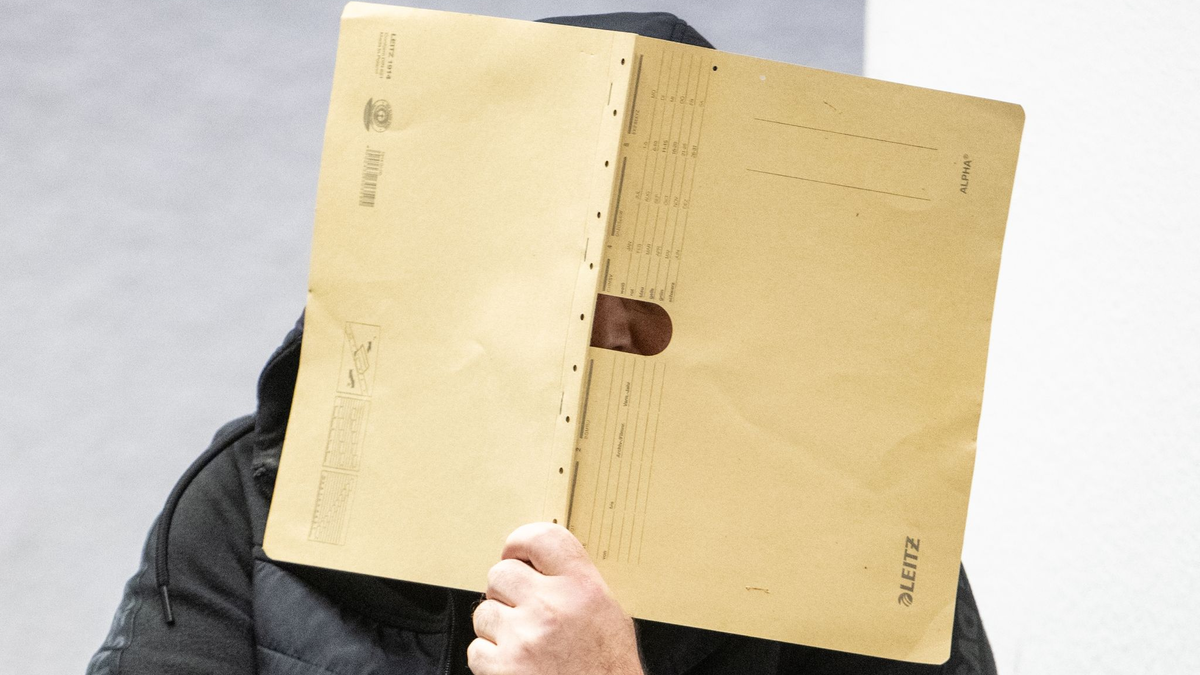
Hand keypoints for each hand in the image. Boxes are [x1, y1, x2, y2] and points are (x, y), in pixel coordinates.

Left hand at [468, 522, 643, 674]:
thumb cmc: (608, 672)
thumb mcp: (609, 616)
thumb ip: (576, 585)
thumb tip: (542, 565)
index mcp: (583, 588)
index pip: (541, 537)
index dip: (521, 542)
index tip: (516, 552)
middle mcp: (552, 606)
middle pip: (501, 572)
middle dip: (507, 592)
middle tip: (524, 611)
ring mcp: (524, 637)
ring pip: (483, 612)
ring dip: (498, 629)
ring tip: (525, 646)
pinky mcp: (502, 668)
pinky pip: (476, 650)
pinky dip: (491, 661)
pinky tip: (516, 668)